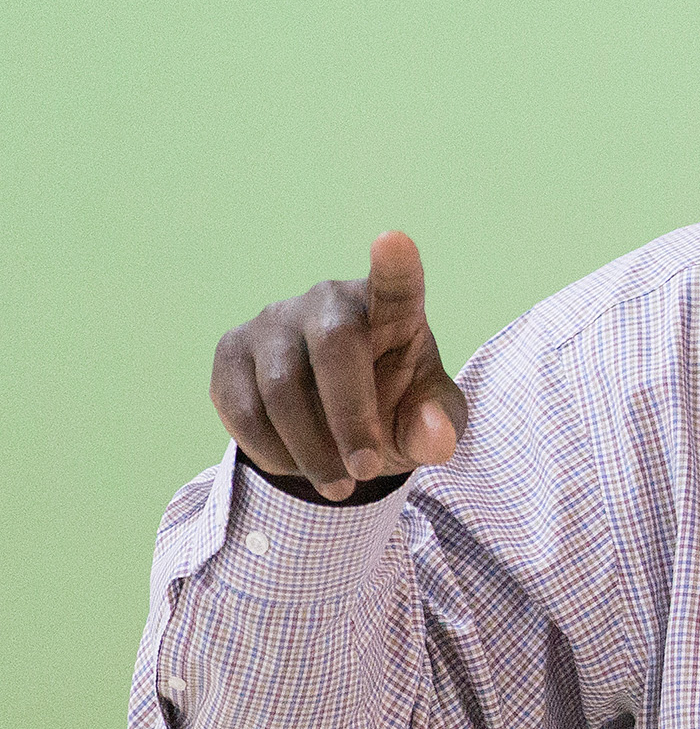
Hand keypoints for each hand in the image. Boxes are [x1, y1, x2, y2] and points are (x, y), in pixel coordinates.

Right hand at [210, 232, 467, 499]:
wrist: (334, 427)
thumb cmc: (395, 410)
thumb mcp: (428, 425)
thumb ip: (438, 427)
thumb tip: (433, 434)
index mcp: (391, 310)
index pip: (396, 283)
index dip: (395, 265)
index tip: (394, 242)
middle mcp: (327, 301)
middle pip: (333, 347)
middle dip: (349, 418)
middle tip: (367, 471)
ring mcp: (274, 320)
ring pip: (281, 388)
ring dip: (311, 449)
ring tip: (339, 487)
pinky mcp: (232, 350)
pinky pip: (242, 408)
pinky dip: (273, 450)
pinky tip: (298, 466)